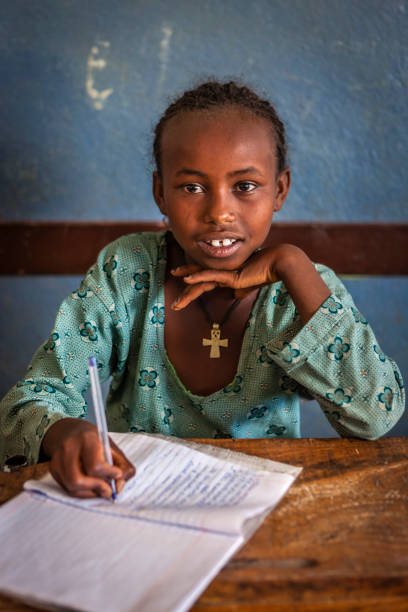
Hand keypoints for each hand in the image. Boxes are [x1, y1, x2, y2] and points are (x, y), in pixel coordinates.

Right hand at [41, 418, 134, 498]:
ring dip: (89, 493)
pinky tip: (91, 486)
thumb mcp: (112, 447)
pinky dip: (81, 492)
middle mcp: (69, 448)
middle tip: (108, 490)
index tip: (117, 475)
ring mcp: (58, 459)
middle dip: (96, 488)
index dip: (108, 474)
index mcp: (87, 439)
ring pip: (71, 486)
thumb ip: (123, 466)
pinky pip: (66, 487)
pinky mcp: (53, 468)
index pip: (95, 465)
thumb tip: (119, 487)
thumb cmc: (94, 440)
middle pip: (78, 479)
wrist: (70, 430)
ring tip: (100, 489)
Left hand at [171, 245, 290, 309]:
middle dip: (186, 293)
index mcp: (225, 273)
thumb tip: (234, 296)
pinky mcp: (230, 274)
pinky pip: (210, 276)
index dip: (193, 284)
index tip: (181, 290)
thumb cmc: (265, 273)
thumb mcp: (250, 285)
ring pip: (200, 281)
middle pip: (198, 281)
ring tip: (176, 304)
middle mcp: (222, 271)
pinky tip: (185, 280)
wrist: (276, 264)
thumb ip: (241, 290)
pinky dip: (197, 277)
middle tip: (175, 304)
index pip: (205, 280)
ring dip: (187, 294)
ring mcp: (224, 272)